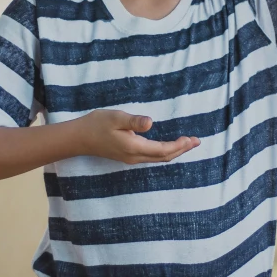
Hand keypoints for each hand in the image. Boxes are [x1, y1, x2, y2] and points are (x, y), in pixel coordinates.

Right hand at [73, 109, 200, 163]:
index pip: (163, 150)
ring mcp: (131, 158)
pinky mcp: (128, 156)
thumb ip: (133, 121)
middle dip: (181, 150)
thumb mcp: (116, 118)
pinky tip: (168, 146)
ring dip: (174, 151)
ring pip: (158, 158)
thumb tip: (150, 122)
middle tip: (196, 142)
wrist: (80, 138)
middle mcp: (135, 156)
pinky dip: (164, 152)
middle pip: (164, 157)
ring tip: (187, 144)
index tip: (191, 139)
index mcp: (134, 147)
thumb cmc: (97, 124)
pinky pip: (152, 157)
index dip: (179, 146)